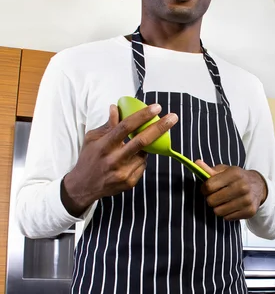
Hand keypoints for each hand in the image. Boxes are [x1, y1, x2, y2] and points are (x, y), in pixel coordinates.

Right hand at [62, 104, 177, 215]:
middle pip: (142, 141)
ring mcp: (123, 173)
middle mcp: (114, 160)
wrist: (83, 186)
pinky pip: (142, 166)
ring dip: (145, 147)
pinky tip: (130, 160)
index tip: (156, 107)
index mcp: (104, 145)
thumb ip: (108, 125)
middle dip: (160, 127)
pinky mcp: (129, 183)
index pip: (126, 127)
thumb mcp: (92, 138)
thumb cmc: (88, 158)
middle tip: (173, 117)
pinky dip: (140, 160)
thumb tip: (116, 107)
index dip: (142, 116)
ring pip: (144, 155)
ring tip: (135, 147)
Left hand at [196, 160, 267, 220]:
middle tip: (215, 196)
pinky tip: (231, 206)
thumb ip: (210, 170)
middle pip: (212, 201)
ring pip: (218, 211)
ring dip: (218, 208)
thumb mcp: (225, 171)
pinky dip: (227, 214)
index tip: (206, 189)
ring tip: (223, 202)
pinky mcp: (250, 211)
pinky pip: (227, 218)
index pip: (209, 186)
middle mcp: (242, 186)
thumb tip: (196, 163)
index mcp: (234, 173)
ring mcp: (247, 200)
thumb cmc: (237, 178)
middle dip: (210, 199)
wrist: (258, 186)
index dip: (204, 189)